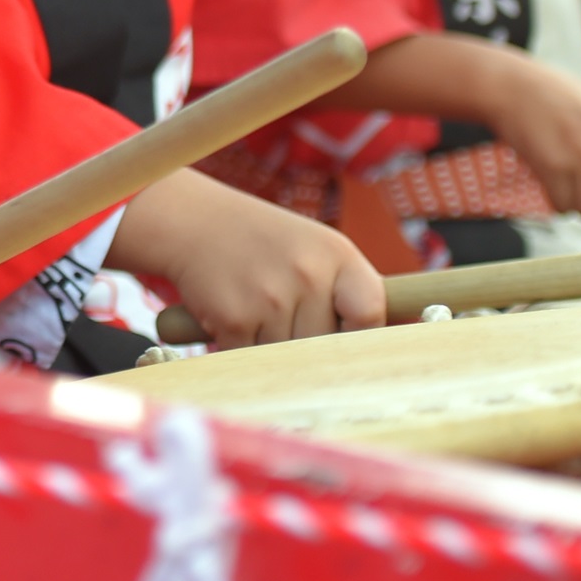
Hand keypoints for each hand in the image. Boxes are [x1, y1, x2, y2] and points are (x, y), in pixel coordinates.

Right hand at [116, 168, 382, 349]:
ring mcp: (270, 296)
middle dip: (306, 345)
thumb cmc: (262, 242)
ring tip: (256, 313)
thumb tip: (389, 344)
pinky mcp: (234, 318)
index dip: (361, 336)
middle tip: (285, 319)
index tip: (344, 340)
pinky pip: (253, 360)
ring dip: (272, 350)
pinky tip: (233, 318)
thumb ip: (349, 293)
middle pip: (327, 347)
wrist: (191, 220)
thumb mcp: (315, 251)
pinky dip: (242, 349)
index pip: (370, 314)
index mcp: (337, 254)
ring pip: (291, 359)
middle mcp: (308, 273)